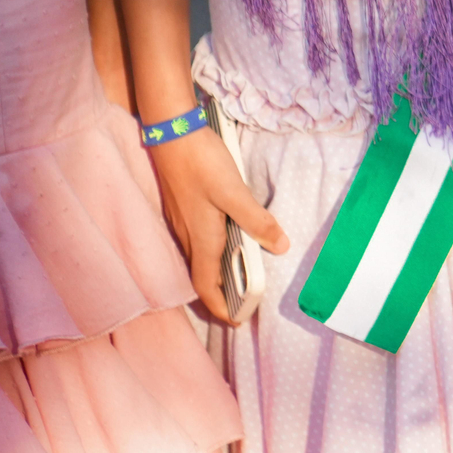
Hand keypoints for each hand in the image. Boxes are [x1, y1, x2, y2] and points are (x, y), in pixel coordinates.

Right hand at [147, 128, 288, 323]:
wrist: (171, 133)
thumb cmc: (202, 163)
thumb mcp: (234, 191)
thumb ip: (257, 220)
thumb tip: (281, 247)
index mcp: (202, 237)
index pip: (206, 284)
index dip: (220, 306)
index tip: (236, 320)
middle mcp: (189, 235)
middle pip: (202, 276)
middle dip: (220, 295)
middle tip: (242, 304)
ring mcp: (182, 222)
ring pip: (199, 258)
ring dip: (216, 274)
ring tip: (239, 279)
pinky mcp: (183, 208)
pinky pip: (197, 242)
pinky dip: (212, 254)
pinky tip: (228, 243)